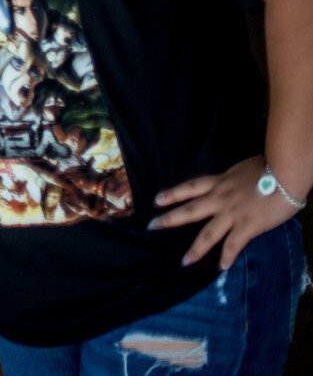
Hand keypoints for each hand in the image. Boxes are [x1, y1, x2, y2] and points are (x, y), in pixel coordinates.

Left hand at [150, 156, 299, 268]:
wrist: (284, 174)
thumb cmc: (267, 168)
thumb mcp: (240, 171)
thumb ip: (231, 181)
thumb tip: (230, 184)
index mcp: (219, 182)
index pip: (189, 187)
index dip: (172, 194)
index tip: (156, 200)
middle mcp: (220, 198)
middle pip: (190, 210)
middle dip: (170, 219)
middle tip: (151, 226)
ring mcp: (232, 213)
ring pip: (208, 233)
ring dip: (196, 249)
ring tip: (184, 262)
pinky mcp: (248, 225)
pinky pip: (234, 244)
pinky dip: (227, 256)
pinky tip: (220, 267)